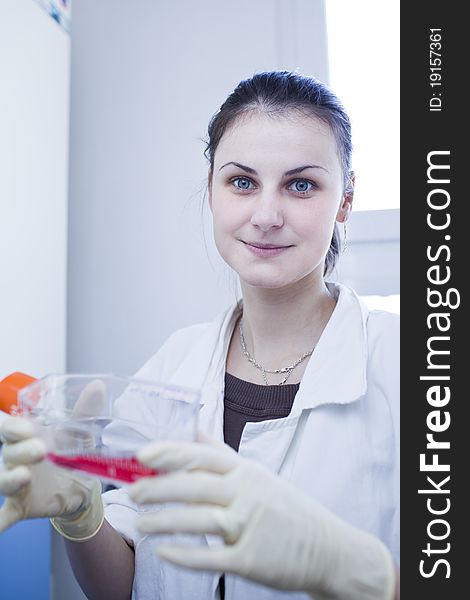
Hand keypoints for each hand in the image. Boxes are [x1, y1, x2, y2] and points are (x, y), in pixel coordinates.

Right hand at [0, 416, 103, 540]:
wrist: (81, 487)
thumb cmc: (71, 453)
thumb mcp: (80, 433)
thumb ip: (85, 411)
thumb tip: (97, 386)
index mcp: (27, 437)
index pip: (11, 428)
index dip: (15, 427)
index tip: (26, 427)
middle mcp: (16, 458)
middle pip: (9, 452)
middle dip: (22, 450)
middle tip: (41, 450)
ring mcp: (17, 483)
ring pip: (4, 479)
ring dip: (11, 478)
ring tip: (24, 477)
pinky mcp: (21, 505)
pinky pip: (5, 514)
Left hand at [128, 434, 394, 599]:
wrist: (328, 548)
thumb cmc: (287, 509)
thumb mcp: (257, 475)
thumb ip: (222, 454)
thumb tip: (195, 431)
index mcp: (246, 471)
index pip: (203, 456)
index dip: (171, 454)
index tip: (142, 455)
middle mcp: (247, 493)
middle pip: (195, 485)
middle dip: (159, 488)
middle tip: (130, 492)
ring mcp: (250, 526)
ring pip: (199, 519)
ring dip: (164, 521)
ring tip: (140, 524)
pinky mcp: (252, 559)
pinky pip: (212, 557)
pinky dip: (185, 554)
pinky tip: (164, 552)